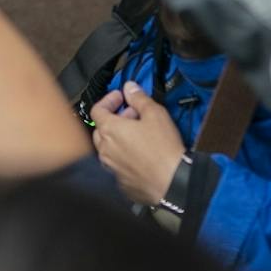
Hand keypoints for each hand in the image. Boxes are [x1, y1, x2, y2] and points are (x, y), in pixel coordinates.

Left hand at [89, 81, 189, 207]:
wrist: (173, 183)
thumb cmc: (164, 150)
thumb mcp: (155, 114)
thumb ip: (139, 98)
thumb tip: (130, 88)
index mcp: (110, 130)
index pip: (97, 110)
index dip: (108, 100)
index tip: (121, 98)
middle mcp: (105, 150)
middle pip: (100, 129)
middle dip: (115, 119)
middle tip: (133, 115)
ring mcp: (111, 168)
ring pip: (108, 148)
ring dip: (118, 138)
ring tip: (139, 135)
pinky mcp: (120, 182)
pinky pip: (116, 165)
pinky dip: (124, 156)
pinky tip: (141, 155)